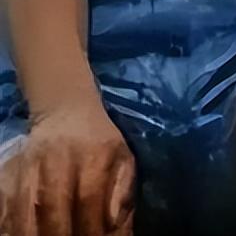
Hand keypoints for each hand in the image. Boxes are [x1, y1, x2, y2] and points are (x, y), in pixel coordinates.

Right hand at [0, 102, 134, 235]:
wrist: (65, 112)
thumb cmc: (100, 142)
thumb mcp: (123, 159)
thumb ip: (122, 195)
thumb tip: (114, 228)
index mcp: (93, 161)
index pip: (88, 205)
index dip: (92, 232)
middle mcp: (57, 166)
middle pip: (55, 217)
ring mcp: (29, 174)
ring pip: (27, 221)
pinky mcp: (7, 179)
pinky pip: (6, 214)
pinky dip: (14, 230)